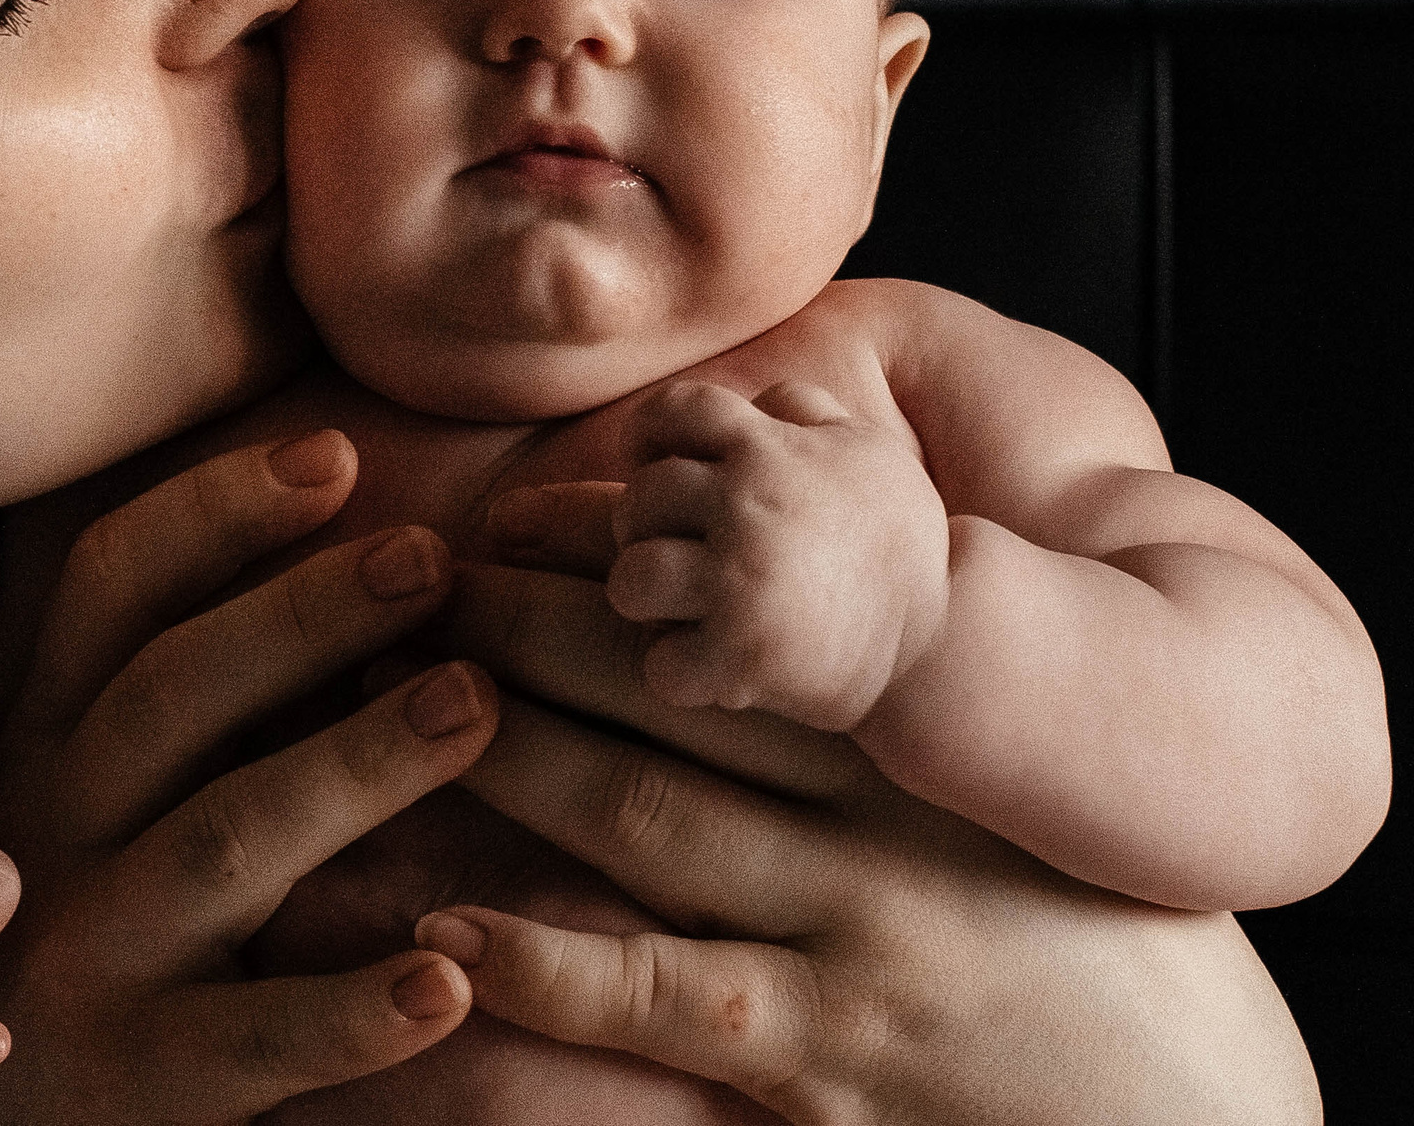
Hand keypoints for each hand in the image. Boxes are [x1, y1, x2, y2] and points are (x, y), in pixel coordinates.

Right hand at [0, 431, 501, 1124]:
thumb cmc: (114, 908)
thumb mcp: (118, 782)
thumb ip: (205, 679)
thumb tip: (378, 528)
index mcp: (56, 737)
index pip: (110, 591)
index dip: (215, 513)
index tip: (338, 456)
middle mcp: (59, 827)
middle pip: (169, 694)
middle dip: (299, 614)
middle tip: (433, 559)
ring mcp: (91, 952)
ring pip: (220, 842)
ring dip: (348, 765)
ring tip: (470, 705)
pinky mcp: (145, 1077)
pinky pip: (257, 1036)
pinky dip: (353, 1008)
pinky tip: (454, 976)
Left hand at [418, 517, 1317, 1124]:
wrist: (1196, 1121)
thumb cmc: (1086, 942)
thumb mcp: (1002, 797)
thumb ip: (885, 719)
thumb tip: (757, 622)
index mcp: (914, 739)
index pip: (744, 617)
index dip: (615, 559)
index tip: (511, 512)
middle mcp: (878, 816)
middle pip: (670, 692)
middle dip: (525, 625)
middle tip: (404, 575)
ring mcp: (852, 936)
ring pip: (644, 819)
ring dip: (502, 752)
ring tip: (381, 696)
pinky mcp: (829, 1059)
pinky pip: (666, 999)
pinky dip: (550, 964)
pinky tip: (445, 927)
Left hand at [609, 379, 949, 730]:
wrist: (949, 637)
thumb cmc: (895, 540)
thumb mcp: (869, 453)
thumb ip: (807, 412)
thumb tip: (756, 399)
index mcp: (770, 450)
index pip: (674, 410)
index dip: (650, 436)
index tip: (658, 465)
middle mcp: (747, 505)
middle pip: (640, 500)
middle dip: (646, 531)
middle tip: (678, 555)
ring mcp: (740, 581)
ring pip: (631, 580)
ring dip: (648, 602)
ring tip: (682, 612)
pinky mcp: (743, 655)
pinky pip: (661, 666)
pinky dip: (678, 674)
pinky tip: (713, 669)